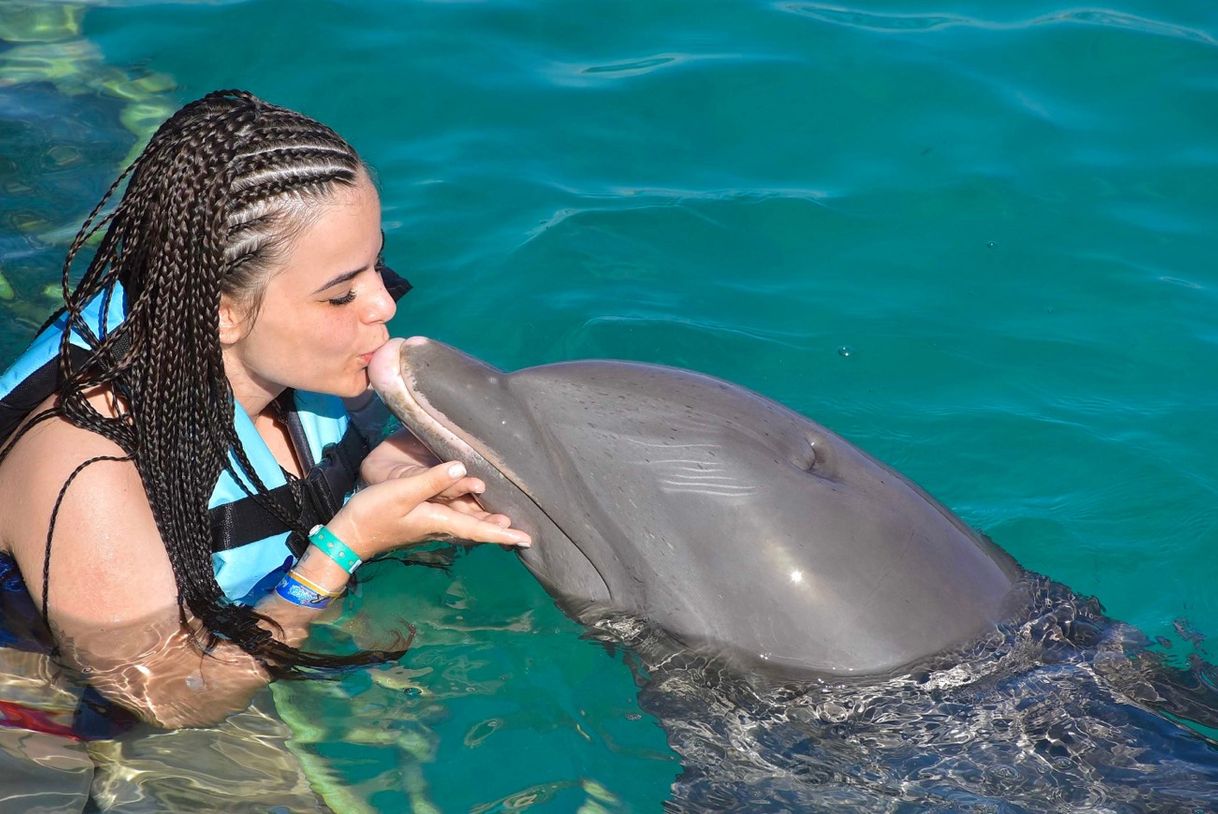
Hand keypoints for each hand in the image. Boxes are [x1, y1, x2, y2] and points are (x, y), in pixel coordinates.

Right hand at [330, 461, 530, 559]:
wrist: (349, 534)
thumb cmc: (374, 513)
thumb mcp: (402, 493)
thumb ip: (432, 481)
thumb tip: (462, 469)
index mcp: (439, 521)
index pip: (478, 529)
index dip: (503, 533)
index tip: (526, 539)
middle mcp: (439, 526)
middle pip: (476, 528)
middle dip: (499, 529)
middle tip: (524, 530)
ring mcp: (430, 525)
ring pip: (465, 523)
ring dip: (486, 522)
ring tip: (507, 518)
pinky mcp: (421, 520)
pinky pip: (453, 518)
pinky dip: (468, 516)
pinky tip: (472, 508)